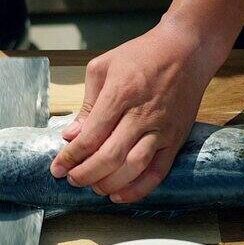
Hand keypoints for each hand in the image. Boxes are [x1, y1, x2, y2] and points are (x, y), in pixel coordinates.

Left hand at [49, 20, 221, 202]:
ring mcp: (161, 129)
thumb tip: (71, 135)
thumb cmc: (141, 55)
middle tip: (72, 180)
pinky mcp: (176, 138)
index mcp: (120, 94)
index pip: (90, 136)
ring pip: (133, 167)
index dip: (70, 157)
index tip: (57, 168)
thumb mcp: (103, 67)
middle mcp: (141, 115)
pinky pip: (158, 171)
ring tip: (94, 187)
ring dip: (110, 183)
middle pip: (109, 156)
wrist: (186, 49)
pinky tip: (120, 195)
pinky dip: (139, 189)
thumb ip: (87, 104)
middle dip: (86, 174)